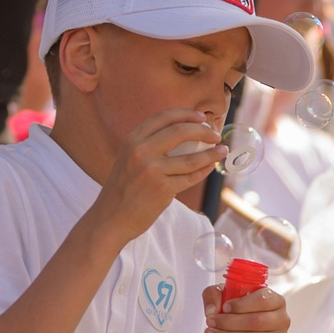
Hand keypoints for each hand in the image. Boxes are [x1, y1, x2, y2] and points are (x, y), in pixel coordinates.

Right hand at [96, 110, 223, 241]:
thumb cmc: (123, 189)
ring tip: (222, 150)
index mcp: (132, 139)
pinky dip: (203, 171)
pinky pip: (190, 177)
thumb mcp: (128, 158)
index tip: (202, 117)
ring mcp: (152, 170)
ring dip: (211, 153)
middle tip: (215, 135)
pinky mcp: (163, 189)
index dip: (186, 114)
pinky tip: (209, 168)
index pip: (164, 117)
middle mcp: (141, 151)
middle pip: (180, 131)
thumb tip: (185, 135)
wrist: (111, 218)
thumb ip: (149, 145)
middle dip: (203, 131)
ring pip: (192, 158)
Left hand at [202, 281, 287, 332]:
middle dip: (228, 322)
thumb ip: (213, 295)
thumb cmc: (234, 316)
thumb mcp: (221, 298)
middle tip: (211, 322)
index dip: (242, 304)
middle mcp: (282, 320)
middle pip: (256, 321)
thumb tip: (212, 310)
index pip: (263, 300)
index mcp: (275, 301)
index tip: (225, 307)